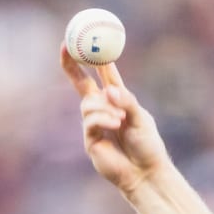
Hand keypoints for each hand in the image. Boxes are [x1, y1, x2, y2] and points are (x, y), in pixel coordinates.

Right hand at [60, 48, 170, 194]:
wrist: (145, 174)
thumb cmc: (148, 146)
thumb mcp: (141, 118)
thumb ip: (126, 101)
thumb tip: (108, 91)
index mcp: (118, 100)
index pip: (103, 74)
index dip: (94, 57)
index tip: (85, 40)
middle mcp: (104, 109)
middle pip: (82, 84)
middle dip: (72, 66)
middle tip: (66, 48)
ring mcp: (95, 124)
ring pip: (89, 104)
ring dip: (105, 108)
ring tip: (121, 120)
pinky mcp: (90, 140)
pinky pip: (90, 121)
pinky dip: (104, 119)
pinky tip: (116, 125)